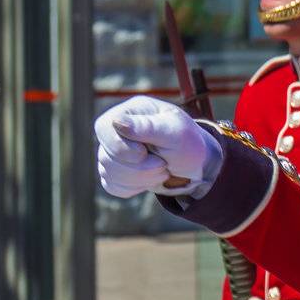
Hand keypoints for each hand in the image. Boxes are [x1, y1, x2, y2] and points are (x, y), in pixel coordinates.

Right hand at [94, 96, 221, 197]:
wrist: (195, 164)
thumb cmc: (188, 143)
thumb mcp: (176, 132)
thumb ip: (148, 126)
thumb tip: (116, 121)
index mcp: (129, 111)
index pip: (104, 128)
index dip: (124, 148)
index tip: (147, 152)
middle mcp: (116, 129)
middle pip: (106, 156)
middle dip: (139, 168)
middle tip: (163, 163)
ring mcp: (112, 150)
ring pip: (107, 173)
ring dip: (140, 178)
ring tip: (161, 169)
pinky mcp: (114, 170)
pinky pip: (111, 186)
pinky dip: (133, 187)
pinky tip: (149, 178)